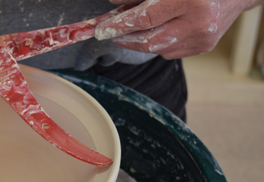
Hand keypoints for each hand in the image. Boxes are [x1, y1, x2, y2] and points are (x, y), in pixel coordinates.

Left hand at [95, 0, 262, 58]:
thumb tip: (114, 3)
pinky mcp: (204, 47)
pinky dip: (158, 42)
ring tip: (131, 29)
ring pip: (158, 49)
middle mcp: (199, 22)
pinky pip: (170, 51)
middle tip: (109, 33)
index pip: (146, 19)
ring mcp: (203, 39)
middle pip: (149, 42)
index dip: (120, 25)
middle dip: (125, 39)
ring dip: (140, 41)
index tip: (102, 29)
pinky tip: (158, 30)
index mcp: (191, 1)